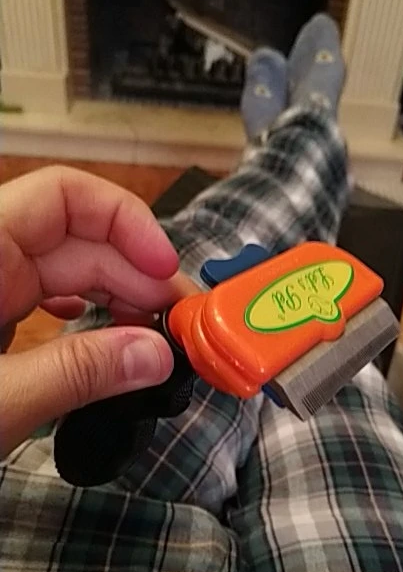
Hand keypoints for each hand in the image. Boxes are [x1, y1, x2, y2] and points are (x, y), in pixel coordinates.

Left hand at [0, 166, 196, 456]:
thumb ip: (76, 374)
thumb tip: (156, 356)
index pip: (64, 197)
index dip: (124, 222)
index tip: (166, 270)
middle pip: (78, 240)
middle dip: (136, 275)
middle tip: (183, 327)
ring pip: (69, 274)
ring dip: (119, 299)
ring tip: (157, 338)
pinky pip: (50, 305)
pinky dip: (88, 318)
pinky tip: (110, 337)